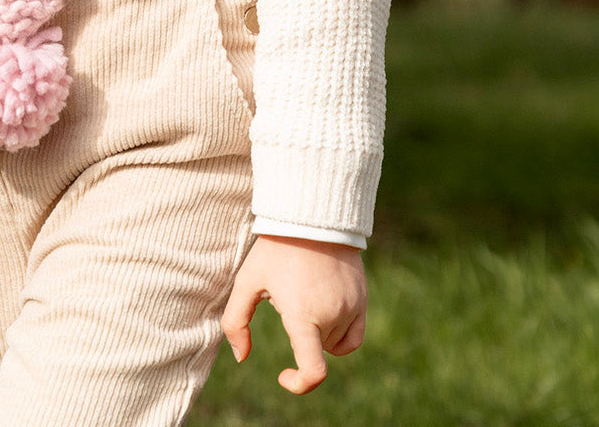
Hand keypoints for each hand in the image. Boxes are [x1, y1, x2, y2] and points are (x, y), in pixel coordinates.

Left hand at [221, 235, 365, 393]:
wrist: (310, 214)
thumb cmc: (275, 249)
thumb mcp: (247, 280)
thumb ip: (235, 321)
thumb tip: (241, 357)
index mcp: (304, 315)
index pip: (314, 372)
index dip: (299, 384)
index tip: (284, 375)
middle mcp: (332, 315)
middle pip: (318, 350)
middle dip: (302, 333)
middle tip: (289, 296)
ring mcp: (352, 307)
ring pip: (335, 342)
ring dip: (320, 332)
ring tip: (306, 293)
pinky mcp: (363, 298)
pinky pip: (355, 335)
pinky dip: (341, 333)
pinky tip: (326, 314)